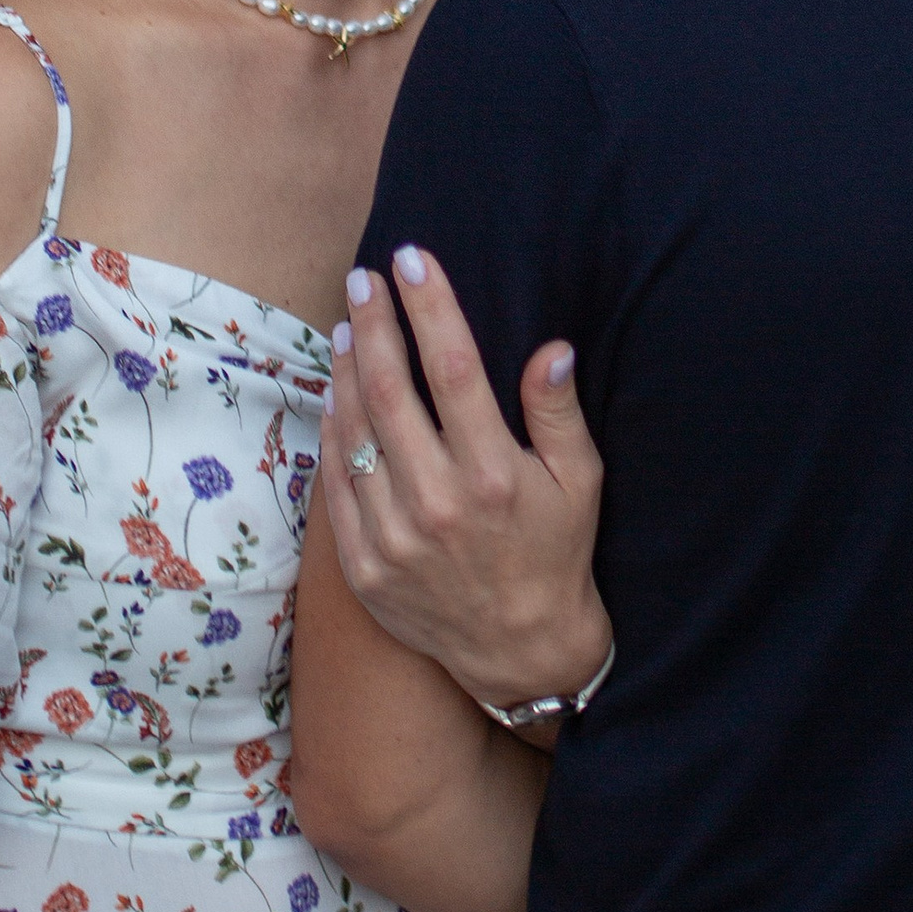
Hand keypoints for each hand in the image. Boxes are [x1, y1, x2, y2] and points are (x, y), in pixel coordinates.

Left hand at [322, 244, 609, 717]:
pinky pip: (336, 482)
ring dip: (345, 371)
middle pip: (390, 390)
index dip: (430, 307)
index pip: (454, 369)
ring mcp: (393, 536)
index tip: (413, 259)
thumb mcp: (579, 484)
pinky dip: (332, 431)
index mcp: (493, 476)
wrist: (520, 652)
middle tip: (364, 279)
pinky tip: (337, 394)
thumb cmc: (556, 555)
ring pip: (354, 432)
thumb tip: (552, 346)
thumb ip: (558, 414)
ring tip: (346, 326)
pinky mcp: (363, 564)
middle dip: (374, 324)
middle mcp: (437, 503)